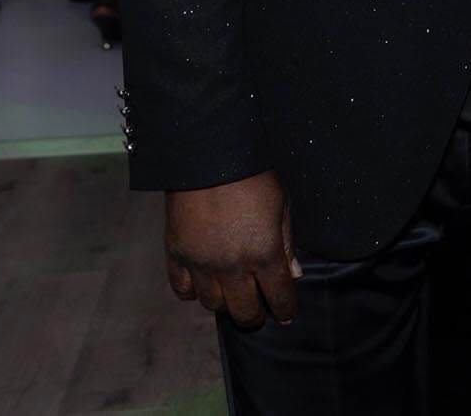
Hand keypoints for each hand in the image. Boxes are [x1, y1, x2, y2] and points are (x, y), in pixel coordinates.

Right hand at [164, 171, 301, 329]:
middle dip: (255, 315)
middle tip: (259, 309)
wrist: (208, 154)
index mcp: (264, 252)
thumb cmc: (252, 175)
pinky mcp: (177, 254)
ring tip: (231, 291)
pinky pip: (182, 289)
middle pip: (244, 311)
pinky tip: (203, 282)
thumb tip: (293, 274)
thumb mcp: (281, 204)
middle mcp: (232, 265)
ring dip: (225, 302)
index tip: (286, 314)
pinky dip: (193, 291)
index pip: (278, 296)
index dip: (285, 310)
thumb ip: (287, 243)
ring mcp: (201, 262)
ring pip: (213, 304)